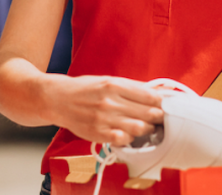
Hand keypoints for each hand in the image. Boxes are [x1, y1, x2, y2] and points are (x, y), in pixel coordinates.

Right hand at [46, 75, 164, 146]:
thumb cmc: (85, 89)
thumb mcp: (108, 81)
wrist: (57, 99)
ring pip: (139, 128)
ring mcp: (104, 118)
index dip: (162, 103)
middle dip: (158, 117)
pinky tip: (128, 134)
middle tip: (158, 118)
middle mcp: (110, 101)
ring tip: (145, 127)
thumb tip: (159, 91)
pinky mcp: (98, 133)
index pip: (150, 96)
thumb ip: (133, 87)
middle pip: (148, 113)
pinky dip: (130, 138)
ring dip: (147, 129)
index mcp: (114, 84)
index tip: (165, 106)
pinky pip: (123, 140)